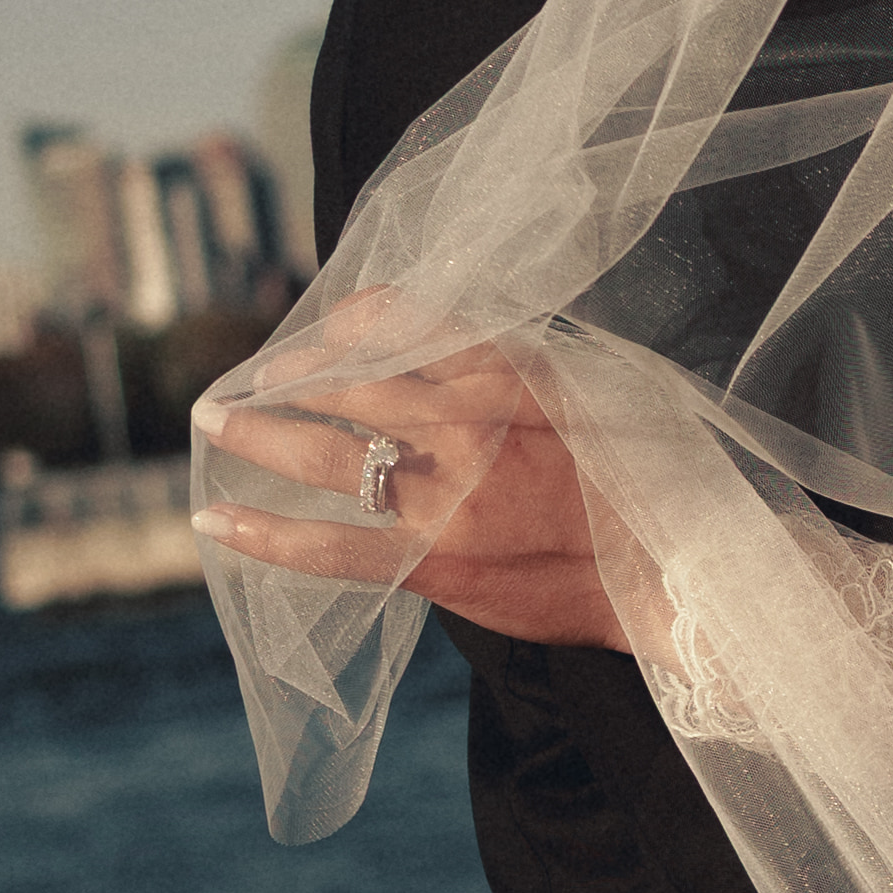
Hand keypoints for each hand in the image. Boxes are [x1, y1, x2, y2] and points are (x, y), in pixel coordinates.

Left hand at [192, 320, 633, 646]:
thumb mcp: (589, 393)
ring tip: (217, 422)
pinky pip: (334, 546)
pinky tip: (219, 518)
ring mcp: (450, 494)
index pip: (407, 322)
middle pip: (353, 381)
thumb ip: (512, 370)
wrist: (676, 570)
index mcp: (512, 372)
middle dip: (289, 375)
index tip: (323, 325)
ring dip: (262, 435)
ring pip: (331, 455)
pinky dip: (269, 534)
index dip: (350, 321)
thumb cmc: (641, 483)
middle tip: (242, 377)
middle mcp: (471, 423)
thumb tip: (440, 350)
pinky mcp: (437, 560)